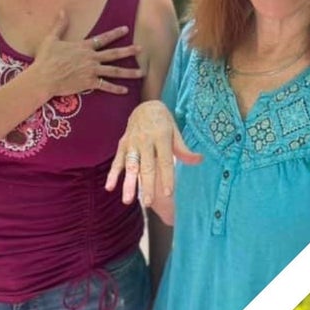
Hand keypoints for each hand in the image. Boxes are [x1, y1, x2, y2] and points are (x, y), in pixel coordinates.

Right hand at [30, 12, 141, 101]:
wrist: (44, 77)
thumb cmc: (46, 58)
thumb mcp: (51, 39)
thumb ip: (60, 25)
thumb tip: (62, 11)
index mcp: (83, 47)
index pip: (103, 38)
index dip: (115, 33)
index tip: (126, 29)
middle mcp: (90, 58)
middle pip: (113, 54)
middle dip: (129, 51)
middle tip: (141, 49)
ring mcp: (91, 71)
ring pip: (114, 71)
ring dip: (129, 72)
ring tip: (142, 73)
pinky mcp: (89, 83)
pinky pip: (105, 86)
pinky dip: (116, 89)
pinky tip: (126, 90)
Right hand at [104, 100, 200, 222]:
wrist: (145, 106)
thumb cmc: (164, 123)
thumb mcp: (176, 132)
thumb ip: (184, 149)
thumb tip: (199, 160)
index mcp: (161, 137)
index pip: (165, 161)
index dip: (167, 177)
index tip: (168, 193)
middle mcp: (145, 141)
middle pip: (147, 167)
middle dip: (147, 186)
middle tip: (148, 203)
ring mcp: (132, 143)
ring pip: (130, 166)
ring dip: (128, 184)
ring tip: (127, 201)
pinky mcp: (122, 145)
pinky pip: (117, 161)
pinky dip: (112, 174)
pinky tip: (109, 187)